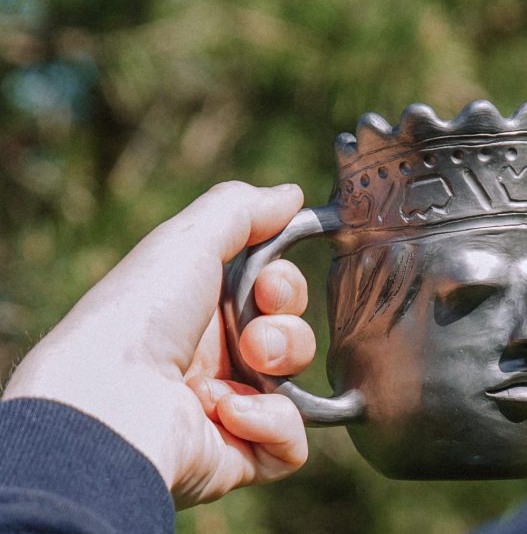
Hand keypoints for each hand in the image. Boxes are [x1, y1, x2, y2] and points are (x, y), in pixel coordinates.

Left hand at [1, 182, 313, 507]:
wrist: (109, 402)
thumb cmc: (139, 317)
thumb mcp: (186, 242)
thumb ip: (243, 210)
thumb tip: (292, 194)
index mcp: (201, 311)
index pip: (272, 294)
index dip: (285, 285)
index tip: (269, 285)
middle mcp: (214, 360)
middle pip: (291, 336)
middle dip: (284, 327)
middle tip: (253, 335)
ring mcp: (227, 410)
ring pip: (295, 384)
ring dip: (276, 367)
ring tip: (243, 371)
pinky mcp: (240, 454)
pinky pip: (292, 441)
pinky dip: (272, 423)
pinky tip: (227, 411)